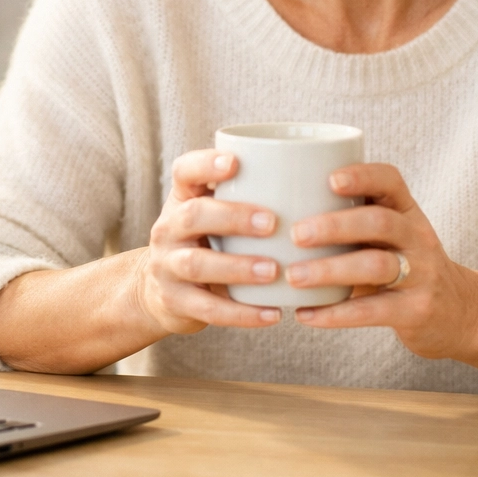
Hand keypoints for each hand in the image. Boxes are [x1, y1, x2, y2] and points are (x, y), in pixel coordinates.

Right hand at [137, 150, 282, 334]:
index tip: (235, 162)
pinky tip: (272, 314)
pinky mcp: (175, 302)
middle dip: (233, 217)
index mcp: (182, 198)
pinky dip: (242, 314)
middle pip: (192, 215)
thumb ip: (246, 197)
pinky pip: (208, 308)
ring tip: (274, 271)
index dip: (205, 164)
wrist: (161, 292)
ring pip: (197, 264)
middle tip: (272, 223)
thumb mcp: (213, 213)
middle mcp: (168, 228)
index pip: (184, 171)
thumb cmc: (206, 241)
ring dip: (238, 266)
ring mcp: (166, 266)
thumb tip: (315, 181)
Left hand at [287, 163, 477, 358]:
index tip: (329, 179)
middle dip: (335, 225)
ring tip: (294, 276)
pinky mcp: (417, 310)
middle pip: (378, 222)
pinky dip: (336, 313)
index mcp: (406, 210)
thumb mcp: (391, 235)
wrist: (460, 312)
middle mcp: (417, 237)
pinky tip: (306, 315)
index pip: (390, 180)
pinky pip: (374, 310)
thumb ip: (352, 219)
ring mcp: (421, 274)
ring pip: (376, 265)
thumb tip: (278, 209)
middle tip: (296, 234)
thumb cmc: (404, 264)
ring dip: (330, 270)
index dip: (362, 176)